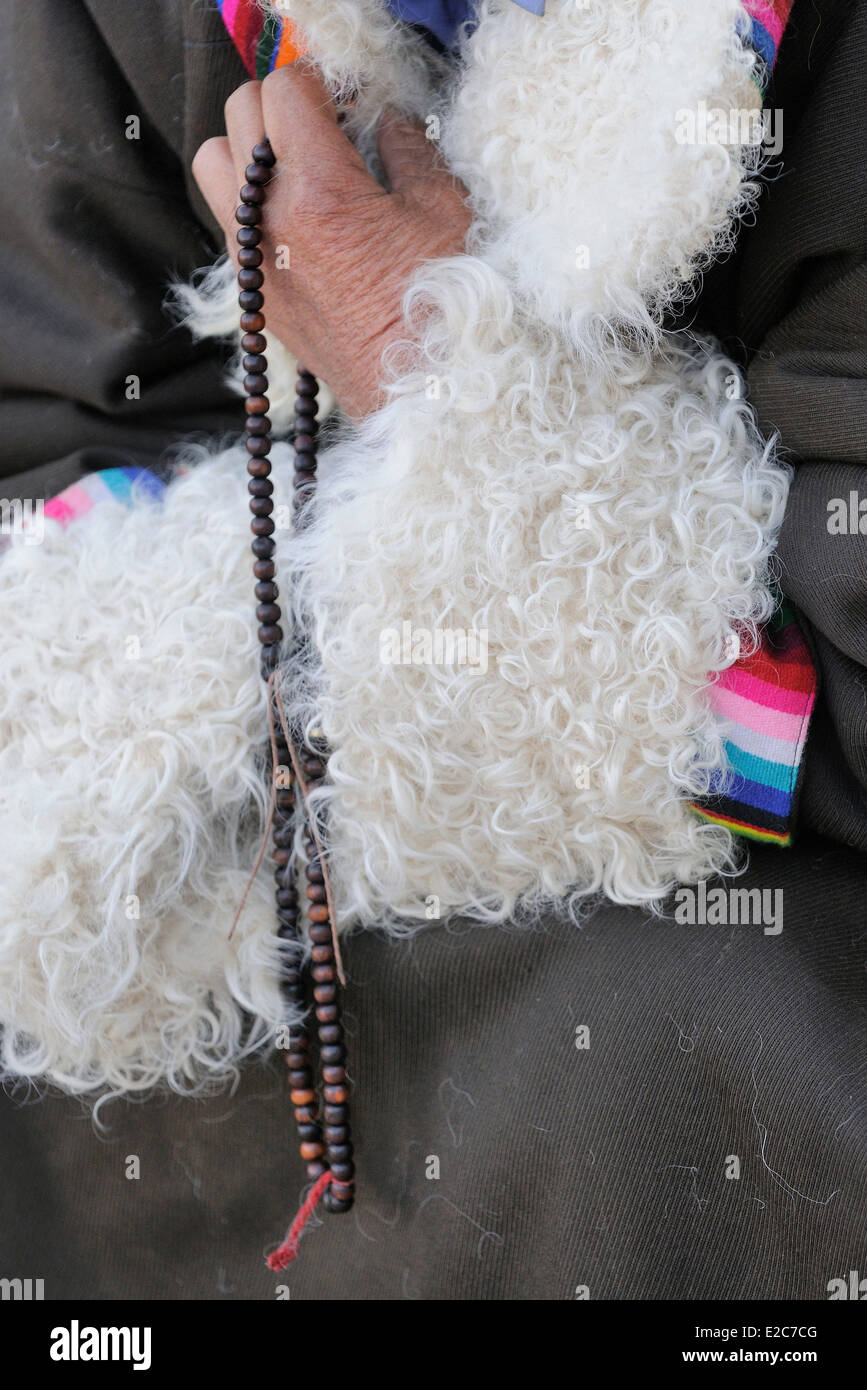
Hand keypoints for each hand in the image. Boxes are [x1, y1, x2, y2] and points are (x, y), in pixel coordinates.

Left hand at [192, 64, 470, 419]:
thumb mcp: (443, 211)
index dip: (317, 79)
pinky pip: (227, 221)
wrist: (418, 393)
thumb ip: (407, 148)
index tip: (346, 95)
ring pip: (214, 164)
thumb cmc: (439, 309)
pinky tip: (299, 218)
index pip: (284, 89)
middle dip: (280, 104)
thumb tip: (385, 120)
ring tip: (297, 167)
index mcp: (319, 191)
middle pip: (238, 113)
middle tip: (325, 123)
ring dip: (248, 149)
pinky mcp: (254, 294)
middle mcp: (270, 223)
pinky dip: (251, 202)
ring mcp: (254, 261)